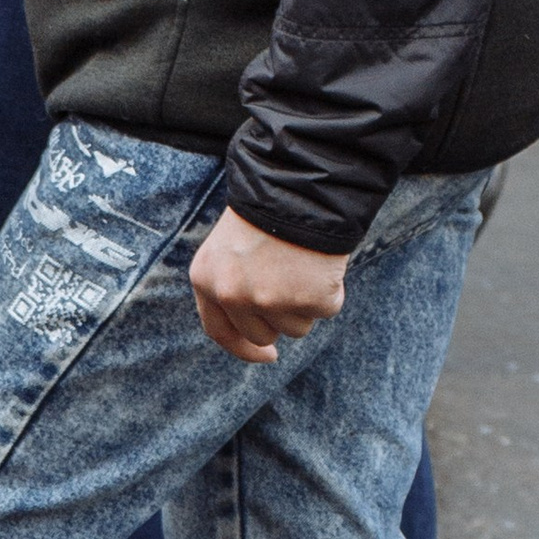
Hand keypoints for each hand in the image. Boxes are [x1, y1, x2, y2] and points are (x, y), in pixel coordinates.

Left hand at [189, 209, 348, 363]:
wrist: (303, 183)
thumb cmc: (270, 211)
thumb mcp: (231, 247)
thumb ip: (232, 285)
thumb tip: (261, 335)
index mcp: (207, 279)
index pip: (220, 331)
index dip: (245, 349)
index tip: (269, 355)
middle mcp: (232, 294)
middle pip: (262, 334)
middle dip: (281, 317)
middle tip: (293, 283)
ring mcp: (269, 299)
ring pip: (297, 328)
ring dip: (306, 303)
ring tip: (305, 265)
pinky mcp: (307, 298)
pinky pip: (326, 310)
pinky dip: (330, 291)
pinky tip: (324, 264)